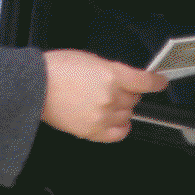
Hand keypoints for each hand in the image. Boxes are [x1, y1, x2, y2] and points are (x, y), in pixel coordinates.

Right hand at [41, 50, 168, 143]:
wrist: (35, 86)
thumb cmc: (57, 70)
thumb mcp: (91, 60)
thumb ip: (113, 71)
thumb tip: (128, 81)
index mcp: (111, 75)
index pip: (145, 81)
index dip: (156, 82)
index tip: (160, 82)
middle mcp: (110, 97)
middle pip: (134, 98)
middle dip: (128, 93)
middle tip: (113, 88)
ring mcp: (102, 116)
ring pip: (127, 115)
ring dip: (122, 109)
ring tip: (105, 102)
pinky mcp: (92, 131)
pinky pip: (118, 134)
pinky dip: (122, 128)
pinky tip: (117, 122)